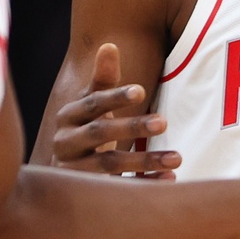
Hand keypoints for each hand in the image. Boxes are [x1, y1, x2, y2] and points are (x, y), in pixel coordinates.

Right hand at [47, 42, 180, 176]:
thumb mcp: (91, 106)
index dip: (115, 97)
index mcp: (68, 117)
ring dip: (144, 160)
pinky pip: (118, 189)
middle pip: (100, 133)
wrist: (61, 175)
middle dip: (131, 126)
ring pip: (109, 165)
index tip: (141, 91)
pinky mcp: (87, 193)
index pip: (92, 103)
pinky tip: (170, 178)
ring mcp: (73, 171)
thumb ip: (102, 80)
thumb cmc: (85, 130)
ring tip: (178, 157)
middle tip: (164, 121)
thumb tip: (109, 45)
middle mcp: (65, 143)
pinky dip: (145, 184)